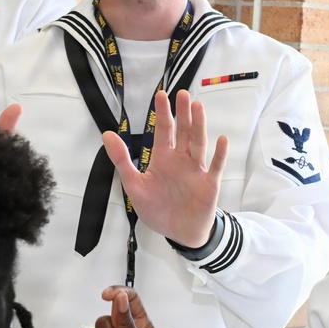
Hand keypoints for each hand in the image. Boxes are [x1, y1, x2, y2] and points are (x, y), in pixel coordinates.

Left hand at [103, 89, 227, 247]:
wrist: (177, 233)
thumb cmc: (157, 209)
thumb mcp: (134, 185)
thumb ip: (122, 160)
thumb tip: (107, 134)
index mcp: (163, 158)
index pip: (163, 131)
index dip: (162, 114)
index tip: (161, 95)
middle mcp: (181, 160)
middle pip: (183, 132)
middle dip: (182, 114)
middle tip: (182, 94)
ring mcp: (196, 170)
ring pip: (198, 144)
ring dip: (199, 126)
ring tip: (198, 107)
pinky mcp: (209, 185)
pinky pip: (215, 167)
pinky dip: (219, 154)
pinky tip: (222, 139)